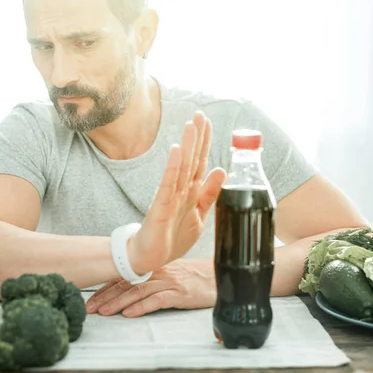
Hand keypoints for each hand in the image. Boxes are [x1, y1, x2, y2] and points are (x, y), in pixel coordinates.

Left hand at [86, 258, 215, 316]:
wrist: (216, 277)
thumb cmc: (191, 277)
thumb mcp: (167, 272)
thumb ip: (148, 276)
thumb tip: (125, 286)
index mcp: (152, 266)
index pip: (123, 276)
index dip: (105, 287)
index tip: (90, 298)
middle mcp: (157, 271)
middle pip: (127, 283)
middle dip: (106, 296)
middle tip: (90, 308)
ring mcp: (169, 281)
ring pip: (138, 291)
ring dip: (118, 302)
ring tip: (104, 313)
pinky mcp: (180, 293)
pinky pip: (158, 300)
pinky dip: (142, 307)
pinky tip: (130, 314)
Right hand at [129, 112, 225, 273]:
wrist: (149, 257)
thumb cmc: (172, 236)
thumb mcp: (199, 215)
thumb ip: (210, 193)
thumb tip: (222, 169)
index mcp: (191, 192)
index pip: (200, 162)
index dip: (205, 143)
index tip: (207, 122)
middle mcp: (180, 190)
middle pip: (191, 160)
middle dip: (196, 137)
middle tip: (200, 114)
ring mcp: (170, 197)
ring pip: (181, 168)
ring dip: (187, 147)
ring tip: (191, 126)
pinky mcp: (161, 208)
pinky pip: (167, 185)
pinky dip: (173, 168)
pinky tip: (176, 151)